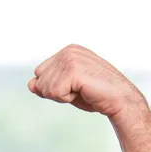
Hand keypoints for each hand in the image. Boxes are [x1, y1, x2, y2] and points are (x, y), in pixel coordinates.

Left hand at [28, 44, 144, 119]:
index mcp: (67, 51)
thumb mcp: (66, 90)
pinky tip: (83, 92)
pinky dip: (67, 99)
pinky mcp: (73, 69)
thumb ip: (48, 85)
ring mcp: (70, 58)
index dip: (53, 88)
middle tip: (79, 91)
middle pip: (40, 81)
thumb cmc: (95, 95)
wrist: (119, 100)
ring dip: (62, 96)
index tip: (74, 88)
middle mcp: (68, 51)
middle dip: (56, 93)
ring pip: (45, 88)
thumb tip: (30, 84)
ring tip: (82, 91)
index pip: (39, 74)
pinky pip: (54, 93)